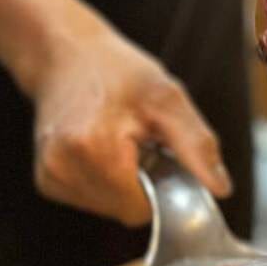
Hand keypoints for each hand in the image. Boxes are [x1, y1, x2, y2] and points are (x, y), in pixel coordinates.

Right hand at [25, 0, 231, 227]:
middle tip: (140, 142)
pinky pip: (91, 200)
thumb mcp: (167, 97)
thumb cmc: (116, 71)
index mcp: (94, 150)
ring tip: (120, 142)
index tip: (158, 152)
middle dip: (142, 184)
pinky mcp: (46, 180)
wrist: (66, 53)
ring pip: (109, 209)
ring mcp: (51, 177)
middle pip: (125, 212)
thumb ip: (196, 146)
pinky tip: (101, 149)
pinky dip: (105, 181)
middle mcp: (63, 169)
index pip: (142, 208)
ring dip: (123, 183)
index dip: (160, 187)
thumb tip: (220, 188)